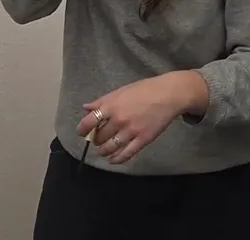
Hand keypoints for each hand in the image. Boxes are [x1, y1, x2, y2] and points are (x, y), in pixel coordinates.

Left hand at [75, 71, 205, 164]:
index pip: (90, 121)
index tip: (81, 132)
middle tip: (96, 140)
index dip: (82, 129)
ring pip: (110, 148)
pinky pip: (126, 153)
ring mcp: (131, 131)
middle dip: (95, 140)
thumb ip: (102, 101)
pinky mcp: (143, 139)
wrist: (168, 94)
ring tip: (102, 151)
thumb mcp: (120, 91)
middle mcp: (119, 119)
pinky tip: (113, 160)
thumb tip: (86, 108)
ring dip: (103, 152)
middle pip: (100, 136)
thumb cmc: (144, 90)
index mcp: (112, 106)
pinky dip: (117, 159)